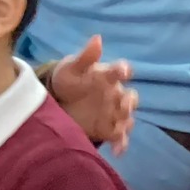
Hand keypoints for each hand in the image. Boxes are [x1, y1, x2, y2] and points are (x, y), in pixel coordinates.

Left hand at [46, 36, 137, 154]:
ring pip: (127, 119)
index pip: (120, 72)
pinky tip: (117, 151)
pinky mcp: (109, 130)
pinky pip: (120, 138)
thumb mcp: (72, 67)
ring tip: (119, 130)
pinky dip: (121, 144)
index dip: (122, 71)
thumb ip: (86, 56)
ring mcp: (114, 114)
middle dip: (129, 103)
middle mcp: (116, 95)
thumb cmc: (69, 80)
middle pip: (130, 99)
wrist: (59, 101)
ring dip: (125, 124)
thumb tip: (98, 38)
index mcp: (108, 77)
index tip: (122, 71)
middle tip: (122, 105)